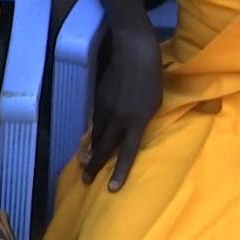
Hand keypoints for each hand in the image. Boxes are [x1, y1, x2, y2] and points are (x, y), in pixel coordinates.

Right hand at [82, 27, 161, 191]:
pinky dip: (93, 130)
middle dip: (94, 165)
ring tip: (85, 161)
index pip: (127, 153)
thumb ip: (143, 120)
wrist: (134, 51)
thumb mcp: (154, 103)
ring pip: (96, 134)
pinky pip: (95, 119)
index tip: (111, 189)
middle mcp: (118, 118)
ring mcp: (105, 108)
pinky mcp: (98, 98)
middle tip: (86, 179)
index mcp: (137, 121)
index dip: (120, 172)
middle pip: (103, 148)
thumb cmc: (152, 77)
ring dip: (90, 149)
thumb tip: (132, 132)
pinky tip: (92, 135)